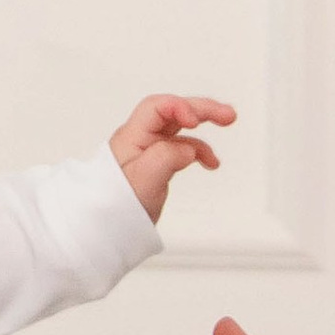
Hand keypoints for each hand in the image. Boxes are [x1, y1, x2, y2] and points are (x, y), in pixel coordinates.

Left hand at [109, 92, 236, 222]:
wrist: (107, 227)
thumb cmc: (115, 203)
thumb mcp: (143, 180)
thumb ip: (167, 157)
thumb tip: (188, 149)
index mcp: (132, 137)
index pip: (157, 108)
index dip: (180, 107)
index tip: (196, 121)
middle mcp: (140, 139)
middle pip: (173, 112)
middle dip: (201, 109)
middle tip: (227, 114)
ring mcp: (148, 150)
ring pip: (180, 128)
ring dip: (204, 126)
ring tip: (227, 124)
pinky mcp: (156, 163)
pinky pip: (181, 147)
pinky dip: (199, 150)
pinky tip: (211, 162)